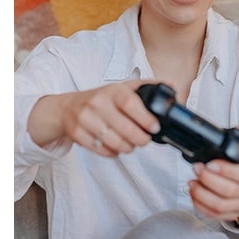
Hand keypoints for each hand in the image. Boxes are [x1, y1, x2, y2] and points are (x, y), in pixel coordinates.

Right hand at [28, 80, 159, 156]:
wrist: (67, 108)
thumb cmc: (101, 99)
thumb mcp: (121, 88)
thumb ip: (146, 87)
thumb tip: (171, 86)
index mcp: (112, 91)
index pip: (130, 103)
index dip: (145, 118)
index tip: (155, 128)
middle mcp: (98, 103)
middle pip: (124, 128)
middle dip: (140, 139)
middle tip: (145, 140)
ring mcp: (85, 120)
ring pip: (113, 142)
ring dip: (128, 147)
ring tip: (132, 144)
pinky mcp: (77, 135)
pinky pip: (101, 150)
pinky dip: (113, 152)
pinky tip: (116, 147)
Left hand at [189, 146, 238, 222]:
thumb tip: (238, 129)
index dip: (225, 170)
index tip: (210, 163)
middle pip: (228, 191)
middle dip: (208, 180)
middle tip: (196, 169)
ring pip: (220, 206)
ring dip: (202, 195)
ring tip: (192, 183)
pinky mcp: (229, 215)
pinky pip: (214, 215)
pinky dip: (200, 206)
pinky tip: (193, 195)